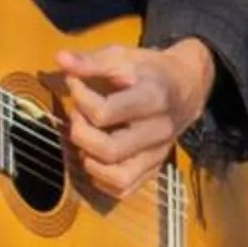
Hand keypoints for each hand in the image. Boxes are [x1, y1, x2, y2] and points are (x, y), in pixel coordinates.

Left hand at [59, 37, 216, 198]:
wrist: (188, 87)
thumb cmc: (150, 70)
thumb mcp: (123, 57)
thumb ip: (92, 61)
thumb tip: (59, 59)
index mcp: (153, 98)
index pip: (106, 113)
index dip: (80, 99)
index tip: (74, 83)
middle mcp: (159, 130)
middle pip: (110, 150)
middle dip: (81, 134)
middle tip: (78, 116)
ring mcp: (159, 153)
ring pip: (119, 178)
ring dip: (91, 163)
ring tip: (85, 141)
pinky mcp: (155, 168)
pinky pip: (125, 190)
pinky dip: (103, 181)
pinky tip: (96, 159)